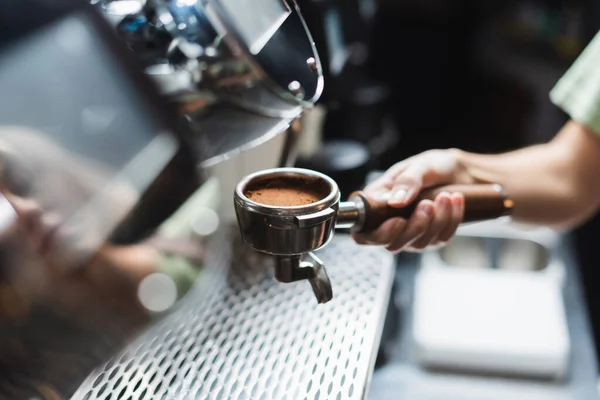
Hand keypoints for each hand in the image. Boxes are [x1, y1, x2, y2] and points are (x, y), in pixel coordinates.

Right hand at [352, 149, 474, 252]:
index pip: (365, 234)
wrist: (458, 170)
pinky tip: (455, 200)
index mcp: (377, 205)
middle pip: (393, 244)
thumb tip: (394, 202)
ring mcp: (412, 234)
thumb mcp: (419, 166)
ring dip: (437, 220)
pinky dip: (451, 219)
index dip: (379, 234)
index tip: (398, 221)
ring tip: (445, 195)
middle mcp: (391, 224)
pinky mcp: (433, 237)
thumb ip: (406, 181)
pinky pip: (442, 238)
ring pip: (420, 242)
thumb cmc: (432, 166)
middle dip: (415, 226)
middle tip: (428, 204)